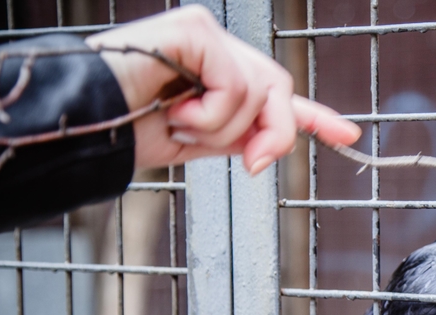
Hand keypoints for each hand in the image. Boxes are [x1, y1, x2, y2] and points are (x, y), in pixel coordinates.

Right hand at [86, 6, 359, 173]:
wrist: (85, 125)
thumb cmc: (127, 130)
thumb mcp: (200, 143)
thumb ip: (242, 138)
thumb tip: (270, 150)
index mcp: (219, 77)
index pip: (277, 93)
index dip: (314, 115)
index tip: (349, 135)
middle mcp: (216, 50)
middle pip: (278, 91)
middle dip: (273, 134)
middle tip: (251, 164)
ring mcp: (206, 36)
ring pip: (258, 93)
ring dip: (221, 129)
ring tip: (178, 125)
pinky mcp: (194, 29)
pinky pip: (234, 84)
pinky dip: (209, 113)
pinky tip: (175, 110)